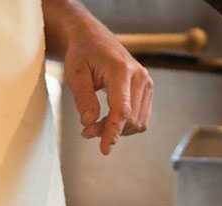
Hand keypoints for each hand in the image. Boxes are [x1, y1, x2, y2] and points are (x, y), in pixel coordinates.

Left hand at [50, 7, 152, 154]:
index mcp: (121, 70)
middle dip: (109, 132)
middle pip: (130, 119)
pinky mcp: (147, 89)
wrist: (93, 38)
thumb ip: (83, 99)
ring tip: (94, 125)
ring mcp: (146, 83)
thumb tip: (89, 123)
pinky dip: (124, 125)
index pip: (122, 110)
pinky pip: (140, 118)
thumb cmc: (82, 54)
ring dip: (117, 130)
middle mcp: (140, 76)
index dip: (113, 132)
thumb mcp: (75, 75)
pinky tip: (107, 120)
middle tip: (85, 132)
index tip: (104, 150)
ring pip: (138, 122)